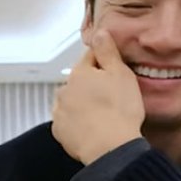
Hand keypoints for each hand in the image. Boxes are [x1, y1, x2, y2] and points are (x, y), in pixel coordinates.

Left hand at [52, 30, 144, 164]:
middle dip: (93, 85)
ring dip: (84, 104)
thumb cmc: (120, 111)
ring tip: (103, 115)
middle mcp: (64, 90)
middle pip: (80, 81)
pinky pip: (69, 122)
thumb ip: (108, 51)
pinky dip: (78, 123)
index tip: (114, 71)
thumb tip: (99, 32)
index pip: (90, 58)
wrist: (110, 148)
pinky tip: (93, 128)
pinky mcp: (59, 132)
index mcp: (79, 73)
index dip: (105, 62)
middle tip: (113, 97)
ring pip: (73, 101)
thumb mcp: (121, 74)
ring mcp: (59, 112)